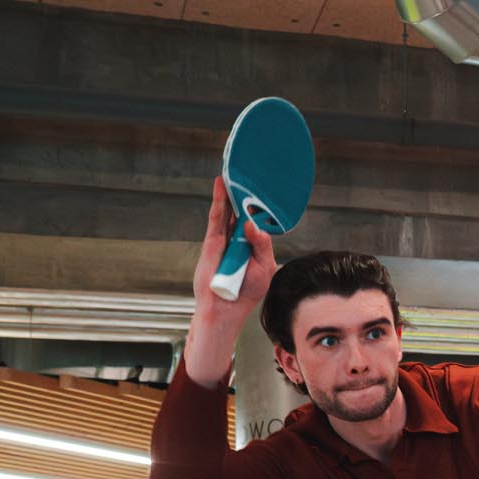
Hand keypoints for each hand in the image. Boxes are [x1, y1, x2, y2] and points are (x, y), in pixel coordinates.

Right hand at [183, 178, 276, 386]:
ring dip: (231, 191)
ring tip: (234, 171)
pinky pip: (216, 218)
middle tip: (249, 172)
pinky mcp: (212, 242)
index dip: (260, 204)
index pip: (258, 219)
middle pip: (242, 210)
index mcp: (254, 244)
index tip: (266, 186)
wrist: (226, 308)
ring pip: (229, 210)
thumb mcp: (264, 267)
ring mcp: (225, 239)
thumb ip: (261, 245)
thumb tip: (252, 225)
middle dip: (244, 192)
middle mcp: (239, 239)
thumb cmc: (247, 291)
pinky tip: (221, 186)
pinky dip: (219, 201)